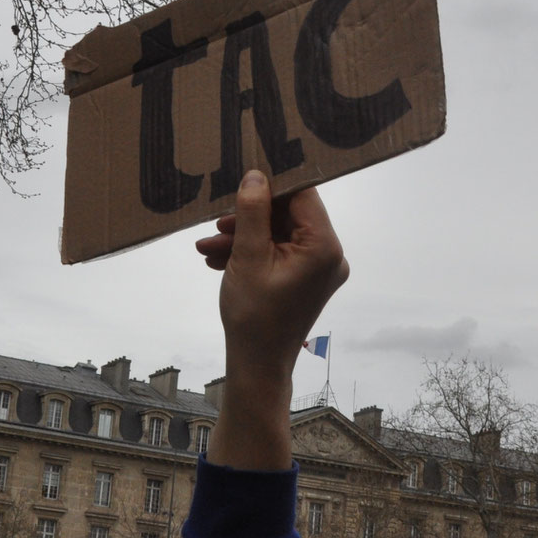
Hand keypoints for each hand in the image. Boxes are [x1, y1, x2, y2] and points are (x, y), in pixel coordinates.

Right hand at [194, 170, 347, 468]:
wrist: (257, 366)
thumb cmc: (253, 317)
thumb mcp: (247, 257)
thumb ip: (252, 212)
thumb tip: (256, 175)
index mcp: (323, 246)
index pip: (303, 194)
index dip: (273, 182)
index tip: (245, 170)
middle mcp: (330, 254)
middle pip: (289, 214)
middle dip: (250, 215)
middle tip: (217, 218)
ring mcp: (320, 268)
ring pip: (280, 234)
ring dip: (244, 235)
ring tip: (208, 244)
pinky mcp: (308, 279)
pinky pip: (280, 252)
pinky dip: (252, 252)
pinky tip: (218, 258)